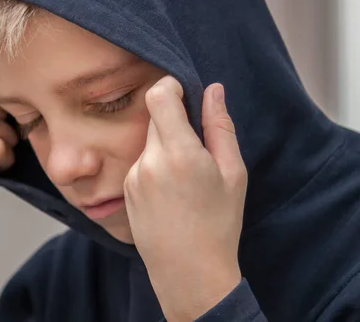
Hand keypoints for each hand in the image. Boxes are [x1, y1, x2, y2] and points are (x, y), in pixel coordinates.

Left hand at [123, 76, 246, 320]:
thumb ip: (220, 127)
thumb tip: (214, 90)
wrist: (189, 272)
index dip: (171, 86)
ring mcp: (133, 177)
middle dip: (174, 120)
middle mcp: (149, 161)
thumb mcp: (232, 173)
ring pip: (148, 141)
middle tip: (196, 144)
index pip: (159, 96)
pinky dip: (156, 165)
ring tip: (186, 177)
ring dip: (165, 145)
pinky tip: (172, 192)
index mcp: (179, 153)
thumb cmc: (218, 224)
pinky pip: (141, 163)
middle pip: (154, 117)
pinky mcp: (126, 190)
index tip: (185, 94)